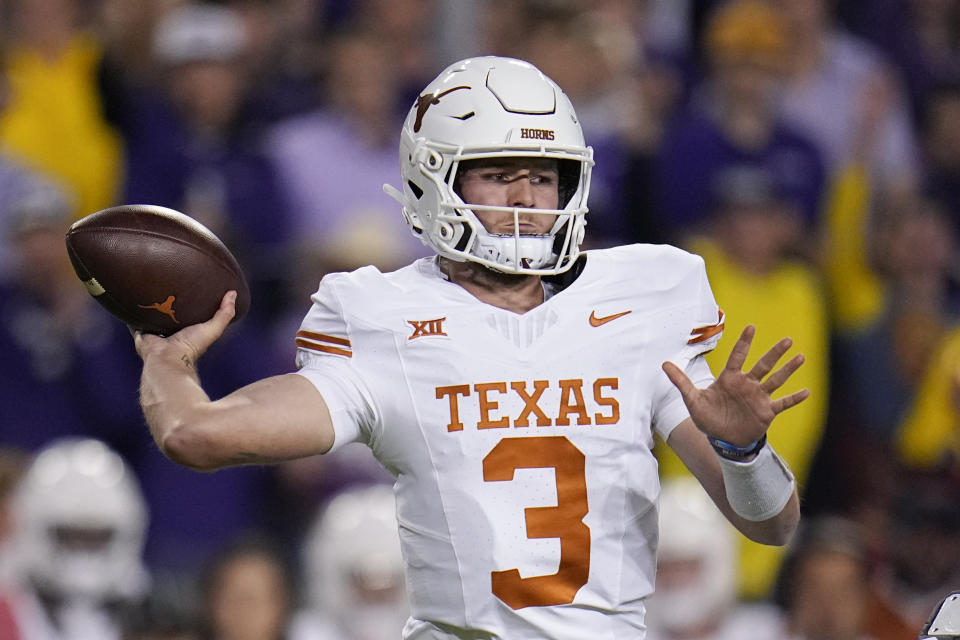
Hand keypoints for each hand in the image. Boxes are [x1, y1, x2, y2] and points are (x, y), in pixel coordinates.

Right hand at [133, 291, 236, 364]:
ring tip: (148, 286)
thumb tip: (233, 293)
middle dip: (167, 302)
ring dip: (150, 305)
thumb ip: (224, 313)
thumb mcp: (213, 328)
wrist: (168, 359)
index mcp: (185, 331)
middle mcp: (169, 332)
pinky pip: (133, 321)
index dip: (188, 303)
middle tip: (167, 281)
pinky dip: (131, 312)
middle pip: (167, 314)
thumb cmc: (191, 346)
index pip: (186, 315)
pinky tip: (129, 298)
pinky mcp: (140, 333)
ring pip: (150, 316)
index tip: (189, 286)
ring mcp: (153, 333)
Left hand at [662, 325, 808, 445]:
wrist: (723, 440)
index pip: (738, 356)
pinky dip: (794, 399)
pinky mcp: (766, 412)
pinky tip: (807, 392)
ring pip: (776, 380)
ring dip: (788, 370)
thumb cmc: (708, 418)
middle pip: (763, 365)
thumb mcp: (692, 400)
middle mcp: (747, 384)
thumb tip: (664, 364)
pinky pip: (783, 403)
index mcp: (730, 379)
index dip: (744, 342)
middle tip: (788, 340)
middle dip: (775, 353)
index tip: (751, 326)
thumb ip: (681, 381)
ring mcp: (758, 397)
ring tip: (801, 357)